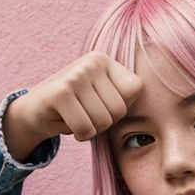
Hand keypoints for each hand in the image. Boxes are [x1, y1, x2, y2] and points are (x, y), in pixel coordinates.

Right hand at [16, 51, 143, 142]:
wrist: (34, 112)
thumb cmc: (74, 109)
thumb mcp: (102, 98)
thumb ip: (124, 98)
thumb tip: (161, 108)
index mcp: (105, 60)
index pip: (135, 91)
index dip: (120, 108)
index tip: (100, 105)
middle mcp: (92, 62)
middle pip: (119, 110)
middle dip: (104, 122)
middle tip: (85, 114)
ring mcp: (75, 75)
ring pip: (102, 121)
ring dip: (90, 130)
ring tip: (76, 117)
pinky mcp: (60, 92)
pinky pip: (85, 127)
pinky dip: (78, 134)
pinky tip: (66, 123)